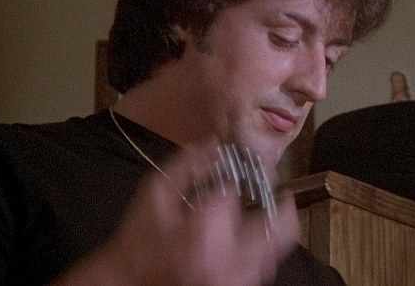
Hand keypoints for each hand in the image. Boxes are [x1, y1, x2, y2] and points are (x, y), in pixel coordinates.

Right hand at [56, 148, 298, 285]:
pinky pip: (264, 267)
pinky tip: (255, 234)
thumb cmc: (140, 239)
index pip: (239, 191)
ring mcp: (235, 277)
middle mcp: (229, 256)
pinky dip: (265, 247)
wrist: (131, 282)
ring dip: (279, 225)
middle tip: (279, 188)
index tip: (240, 165)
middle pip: (278, 227)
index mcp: (207, 227)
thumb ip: (185, 164)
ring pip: (276, 250)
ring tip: (275, 207)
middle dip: (284, 203)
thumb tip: (213, 142)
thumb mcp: (154, 193)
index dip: (241, 173)